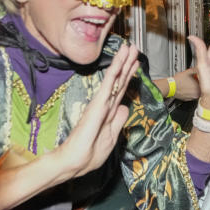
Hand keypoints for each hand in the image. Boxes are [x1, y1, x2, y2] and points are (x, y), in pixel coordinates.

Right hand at [54, 43, 138, 176]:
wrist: (74, 162)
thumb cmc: (90, 153)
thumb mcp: (111, 136)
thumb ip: (118, 121)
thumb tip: (124, 107)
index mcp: (109, 113)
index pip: (121, 90)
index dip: (128, 76)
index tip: (135, 63)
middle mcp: (105, 105)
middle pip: (119, 81)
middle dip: (127, 64)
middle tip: (134, 48)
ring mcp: (101, 104)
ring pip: (114, 80)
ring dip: (122, 63)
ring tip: (130, 49)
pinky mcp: (97, 106)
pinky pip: (108, 87)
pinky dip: (114, 74)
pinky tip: (119, 63)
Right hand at [170, 66, 200, 100]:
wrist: (169, 87)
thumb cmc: (177, 81)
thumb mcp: (188, 72)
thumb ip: (195, 70)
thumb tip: (198, 68)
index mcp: (198, 88)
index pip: (204, 83)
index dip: (200, 79)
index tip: (197, 77)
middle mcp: (196, 94)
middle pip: (200, 88)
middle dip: (197, 84)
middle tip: (193, 80)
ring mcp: (192, 98)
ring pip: (196, 92)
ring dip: (194, 88)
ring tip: (188, 84)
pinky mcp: (187, 99)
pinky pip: (191, 95)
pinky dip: (190, 92)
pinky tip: (186, 88)